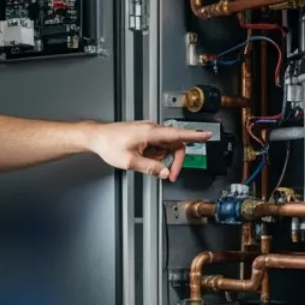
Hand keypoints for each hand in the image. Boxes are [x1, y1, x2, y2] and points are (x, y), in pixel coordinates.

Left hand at [87, 121, 213, 180]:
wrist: (97, 137)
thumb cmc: (109, 144)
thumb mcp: (129, 161)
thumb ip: (150, 168)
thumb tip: (164, 172)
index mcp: (150, 132)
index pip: (178, 134)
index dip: (194, 136)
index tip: (207, 135)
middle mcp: (152, 129)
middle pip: (175, 144)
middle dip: (174, 161)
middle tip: (169, 175)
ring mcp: (149, 131)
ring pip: (165, 147)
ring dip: (159, 158)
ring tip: (142, 161)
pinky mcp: (145, 134)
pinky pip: (157, 146)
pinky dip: (153, 154)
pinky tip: (140, 156)